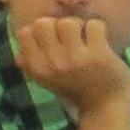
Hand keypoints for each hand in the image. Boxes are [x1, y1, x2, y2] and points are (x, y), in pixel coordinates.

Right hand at [10, 10, 129, 115]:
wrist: (104, 108)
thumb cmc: (75, 88)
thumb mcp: (45, 78)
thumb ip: (32, 60)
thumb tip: (24, 40)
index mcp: (36, 68)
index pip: (24, 32)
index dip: (40, 30)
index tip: (53, 39)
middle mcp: (52, 64)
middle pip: (43, 22)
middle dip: (57, 25)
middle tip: (70, 37)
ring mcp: (75, 59)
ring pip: (67, 22)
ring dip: (79, 26)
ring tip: (85, 39)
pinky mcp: (98, 55)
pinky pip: (94, 25)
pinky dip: (99, 29)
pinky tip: (100, 42)